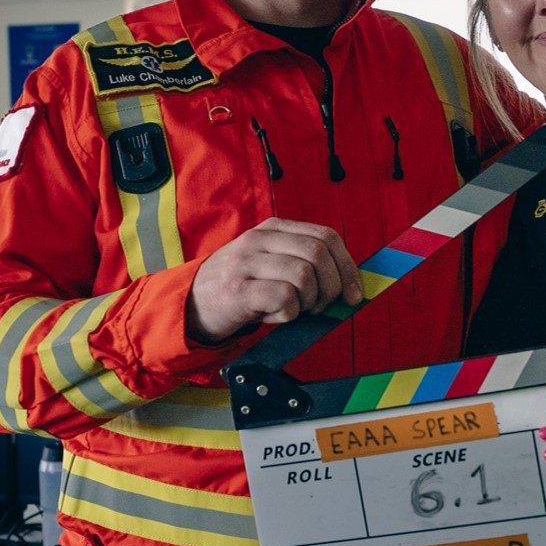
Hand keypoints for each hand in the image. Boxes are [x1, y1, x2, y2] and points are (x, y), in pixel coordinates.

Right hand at [184, 218, 362, 343]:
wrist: (191, 304)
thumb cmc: (241, 286)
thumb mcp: (270, 263)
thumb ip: (304, 263)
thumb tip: (349, 284)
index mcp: (273, 229)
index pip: (325, 236)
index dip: (348, 266)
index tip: (354, 293)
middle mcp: (260, 239)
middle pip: (318, 253)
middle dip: (332, 285)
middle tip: (322, 306)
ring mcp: (247, 263)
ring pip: (303, 275)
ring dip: (309, 301)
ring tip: (294, 309)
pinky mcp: (238, 290)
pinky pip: (284, 299)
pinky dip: (288, 314)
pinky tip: (273, 316)